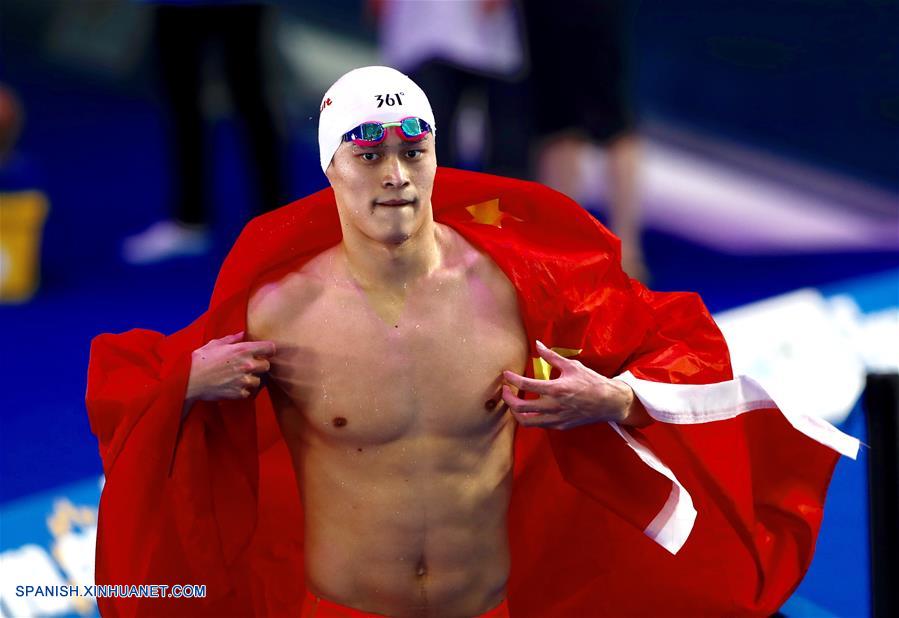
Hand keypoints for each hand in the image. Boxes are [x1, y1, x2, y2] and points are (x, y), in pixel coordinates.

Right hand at [185, 331, 275, 406]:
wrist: (190, 380)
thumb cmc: (200, 360)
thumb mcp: (215, 344)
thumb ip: (232, 339)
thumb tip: (243, 334)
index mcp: (243, 350)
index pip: (270, 348)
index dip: (268, 350)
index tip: (264, 352)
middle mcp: (247, 365)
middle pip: (267, 366)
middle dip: (260, 365)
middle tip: (249, 366)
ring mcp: (244, 380)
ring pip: (259, 381)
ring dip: (252, 379)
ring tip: (239, 377)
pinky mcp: (239, 393)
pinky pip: (249, 392)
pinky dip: (243, 390)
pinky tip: (233, 386)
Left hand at [501, 340, 643, 429]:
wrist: (608, 402)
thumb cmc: (591, 382)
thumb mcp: (571, 366)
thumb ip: (551, 357)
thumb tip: (538, 344)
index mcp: (555, 389)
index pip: (525, 384)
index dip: (511, 379)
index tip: (506, 375)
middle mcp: (553, 406)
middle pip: (519, 407)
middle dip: (507, 398)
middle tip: (505, 390)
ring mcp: (556, 419)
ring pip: (526, 421)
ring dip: (515, 411)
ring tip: (513, 402)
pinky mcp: (560, 426)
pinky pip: (539, 424)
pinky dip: (530, 417)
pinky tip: (530, 408)